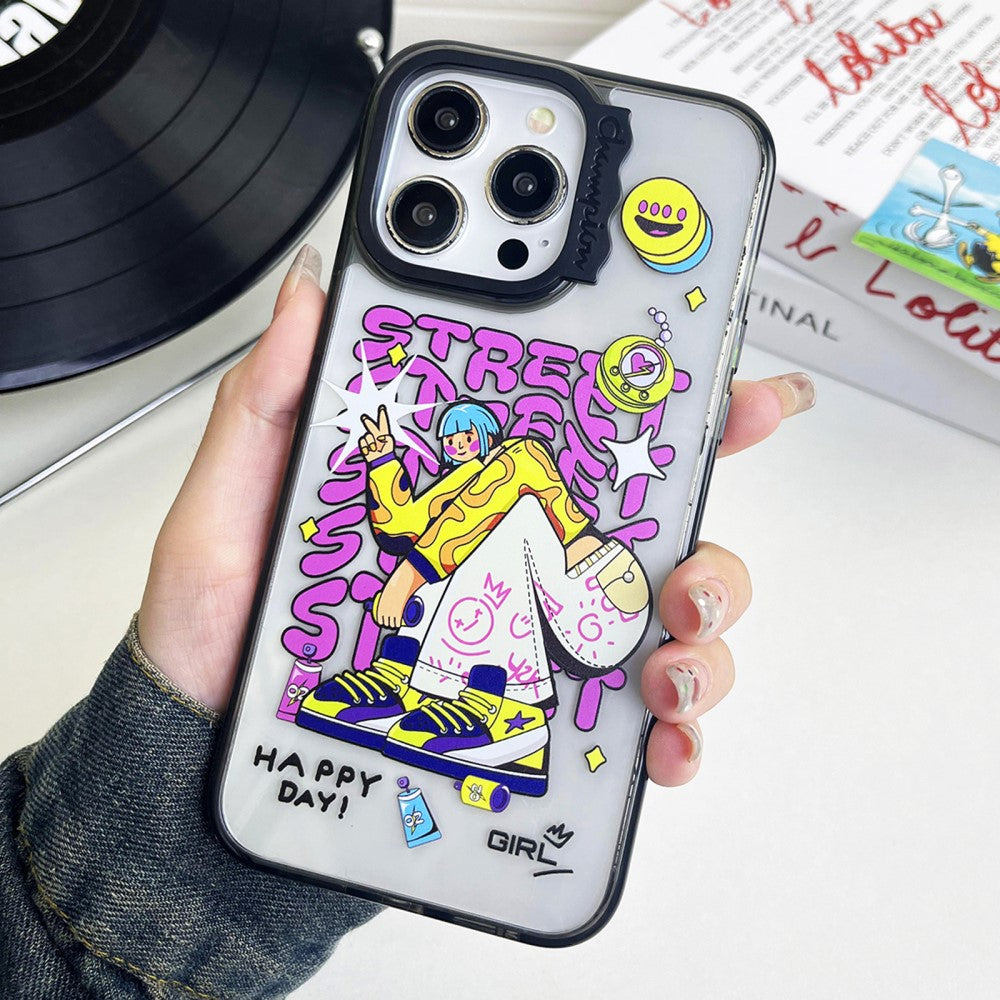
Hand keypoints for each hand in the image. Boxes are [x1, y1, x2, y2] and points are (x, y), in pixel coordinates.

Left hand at [137, 242, 815, 751]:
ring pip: (669, 629)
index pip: (590, 437)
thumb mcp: (234, 499)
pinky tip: (658, 739)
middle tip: (689, 568)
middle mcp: (520, 566)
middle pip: (661, 535)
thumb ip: (272, 398)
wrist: (208, 745)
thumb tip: (316, 289)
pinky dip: (673, 734)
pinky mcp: (538, 724)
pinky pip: (635, 730)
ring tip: (661, 660)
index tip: (738, 391)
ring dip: (702, 640)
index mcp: (471, 497)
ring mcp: (536, 646)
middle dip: (712, 545)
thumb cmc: (226, 628)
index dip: (675, 406)